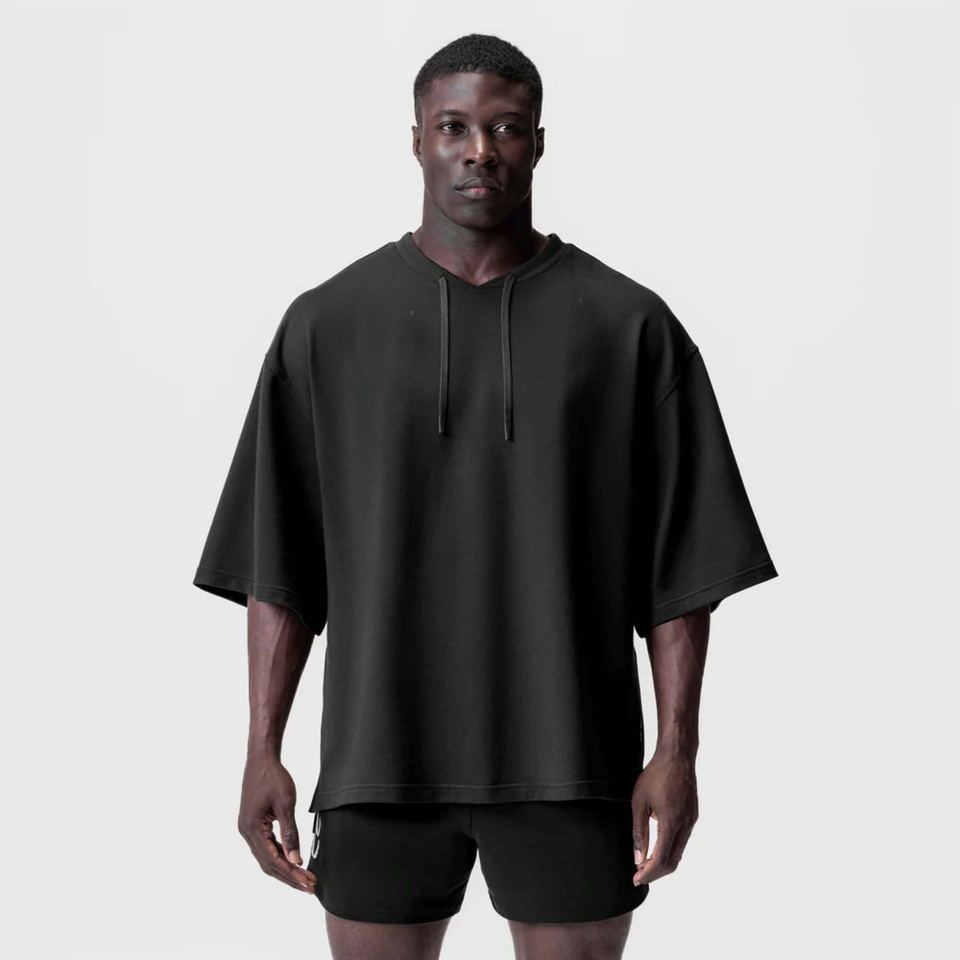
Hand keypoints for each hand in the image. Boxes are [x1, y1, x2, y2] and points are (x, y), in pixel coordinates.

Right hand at [238, 753, 316, 893]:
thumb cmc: (273, 777)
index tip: (307, 883)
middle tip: (309, 887)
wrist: (261, 759)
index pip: (273, 860)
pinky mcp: (252, 825)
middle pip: (268, 864)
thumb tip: (295, 860)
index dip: (291, 874)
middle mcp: (246, 832)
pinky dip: (278, 856)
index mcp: (252, 828)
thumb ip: (290, 834)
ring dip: (284, 869)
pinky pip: (265, 847)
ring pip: (266, 857)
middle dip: (289, 877)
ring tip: (303, 878)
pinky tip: (292, 861)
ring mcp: (247, 829)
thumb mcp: (285, 804)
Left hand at [630, 749, 698, 884]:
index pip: (661, 859)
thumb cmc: (656, 775)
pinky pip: (683, 841)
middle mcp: (685, 825)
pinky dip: (671, 850)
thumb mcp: (639, 802)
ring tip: (645, 863)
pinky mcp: (693, 816)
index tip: (636, 879)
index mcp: (670, 823)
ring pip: (679, 852)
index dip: (648, 873)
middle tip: (639, 875)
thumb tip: (638, 857)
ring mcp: (691, 821)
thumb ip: (639, 831)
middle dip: (656, 873)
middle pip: (673, 861)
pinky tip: (658, 846)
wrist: (677, 757)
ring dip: (663, 862)